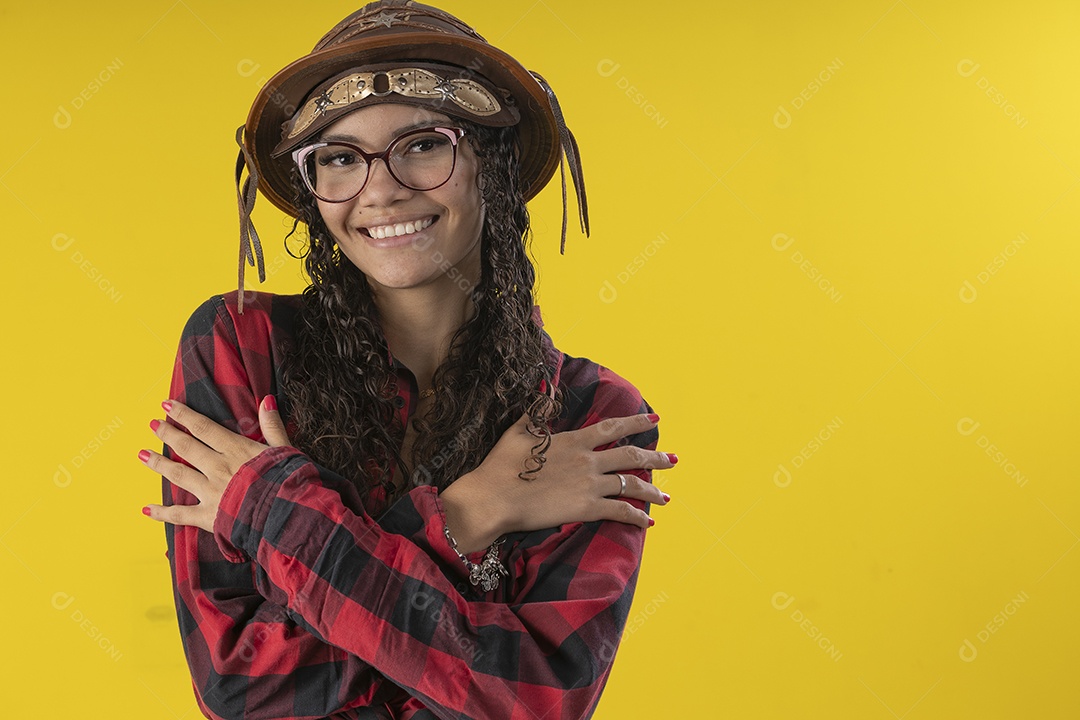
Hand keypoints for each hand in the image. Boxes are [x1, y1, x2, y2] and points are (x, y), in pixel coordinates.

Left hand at [138, 395, 291, 532]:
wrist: (285, 515)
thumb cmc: (288, 481)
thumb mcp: (284, 449)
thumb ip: (272, 425)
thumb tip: (266, 399)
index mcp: (235, 450)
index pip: (203, 428)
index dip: (184, 415)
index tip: (167, 405)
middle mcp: (218, 468)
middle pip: (187, 447)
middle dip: (167, 434)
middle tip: (153, 425)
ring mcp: (210, 492)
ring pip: (178, 474)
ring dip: (158, 464)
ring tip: (142, 455)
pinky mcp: (208, 516)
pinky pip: (180, 514)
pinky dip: (162, 512)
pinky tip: (146, 509)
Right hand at [441, 412, 674, 552]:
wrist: (494, 497)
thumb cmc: (502, 464)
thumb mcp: (519, 431)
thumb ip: (538, 412)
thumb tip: (546, 389)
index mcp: (574, 441)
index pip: (612, 428)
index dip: (636, 422)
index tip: (654, 417)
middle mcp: (587, 461)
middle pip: (631, 456)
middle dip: (656, 458)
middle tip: (674, 459)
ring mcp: (589, 485)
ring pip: (631, 485)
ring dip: (653, 490)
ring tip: (667, 496)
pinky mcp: (585, 509)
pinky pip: (619, 511)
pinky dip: (637, 516)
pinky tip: (648, 521)